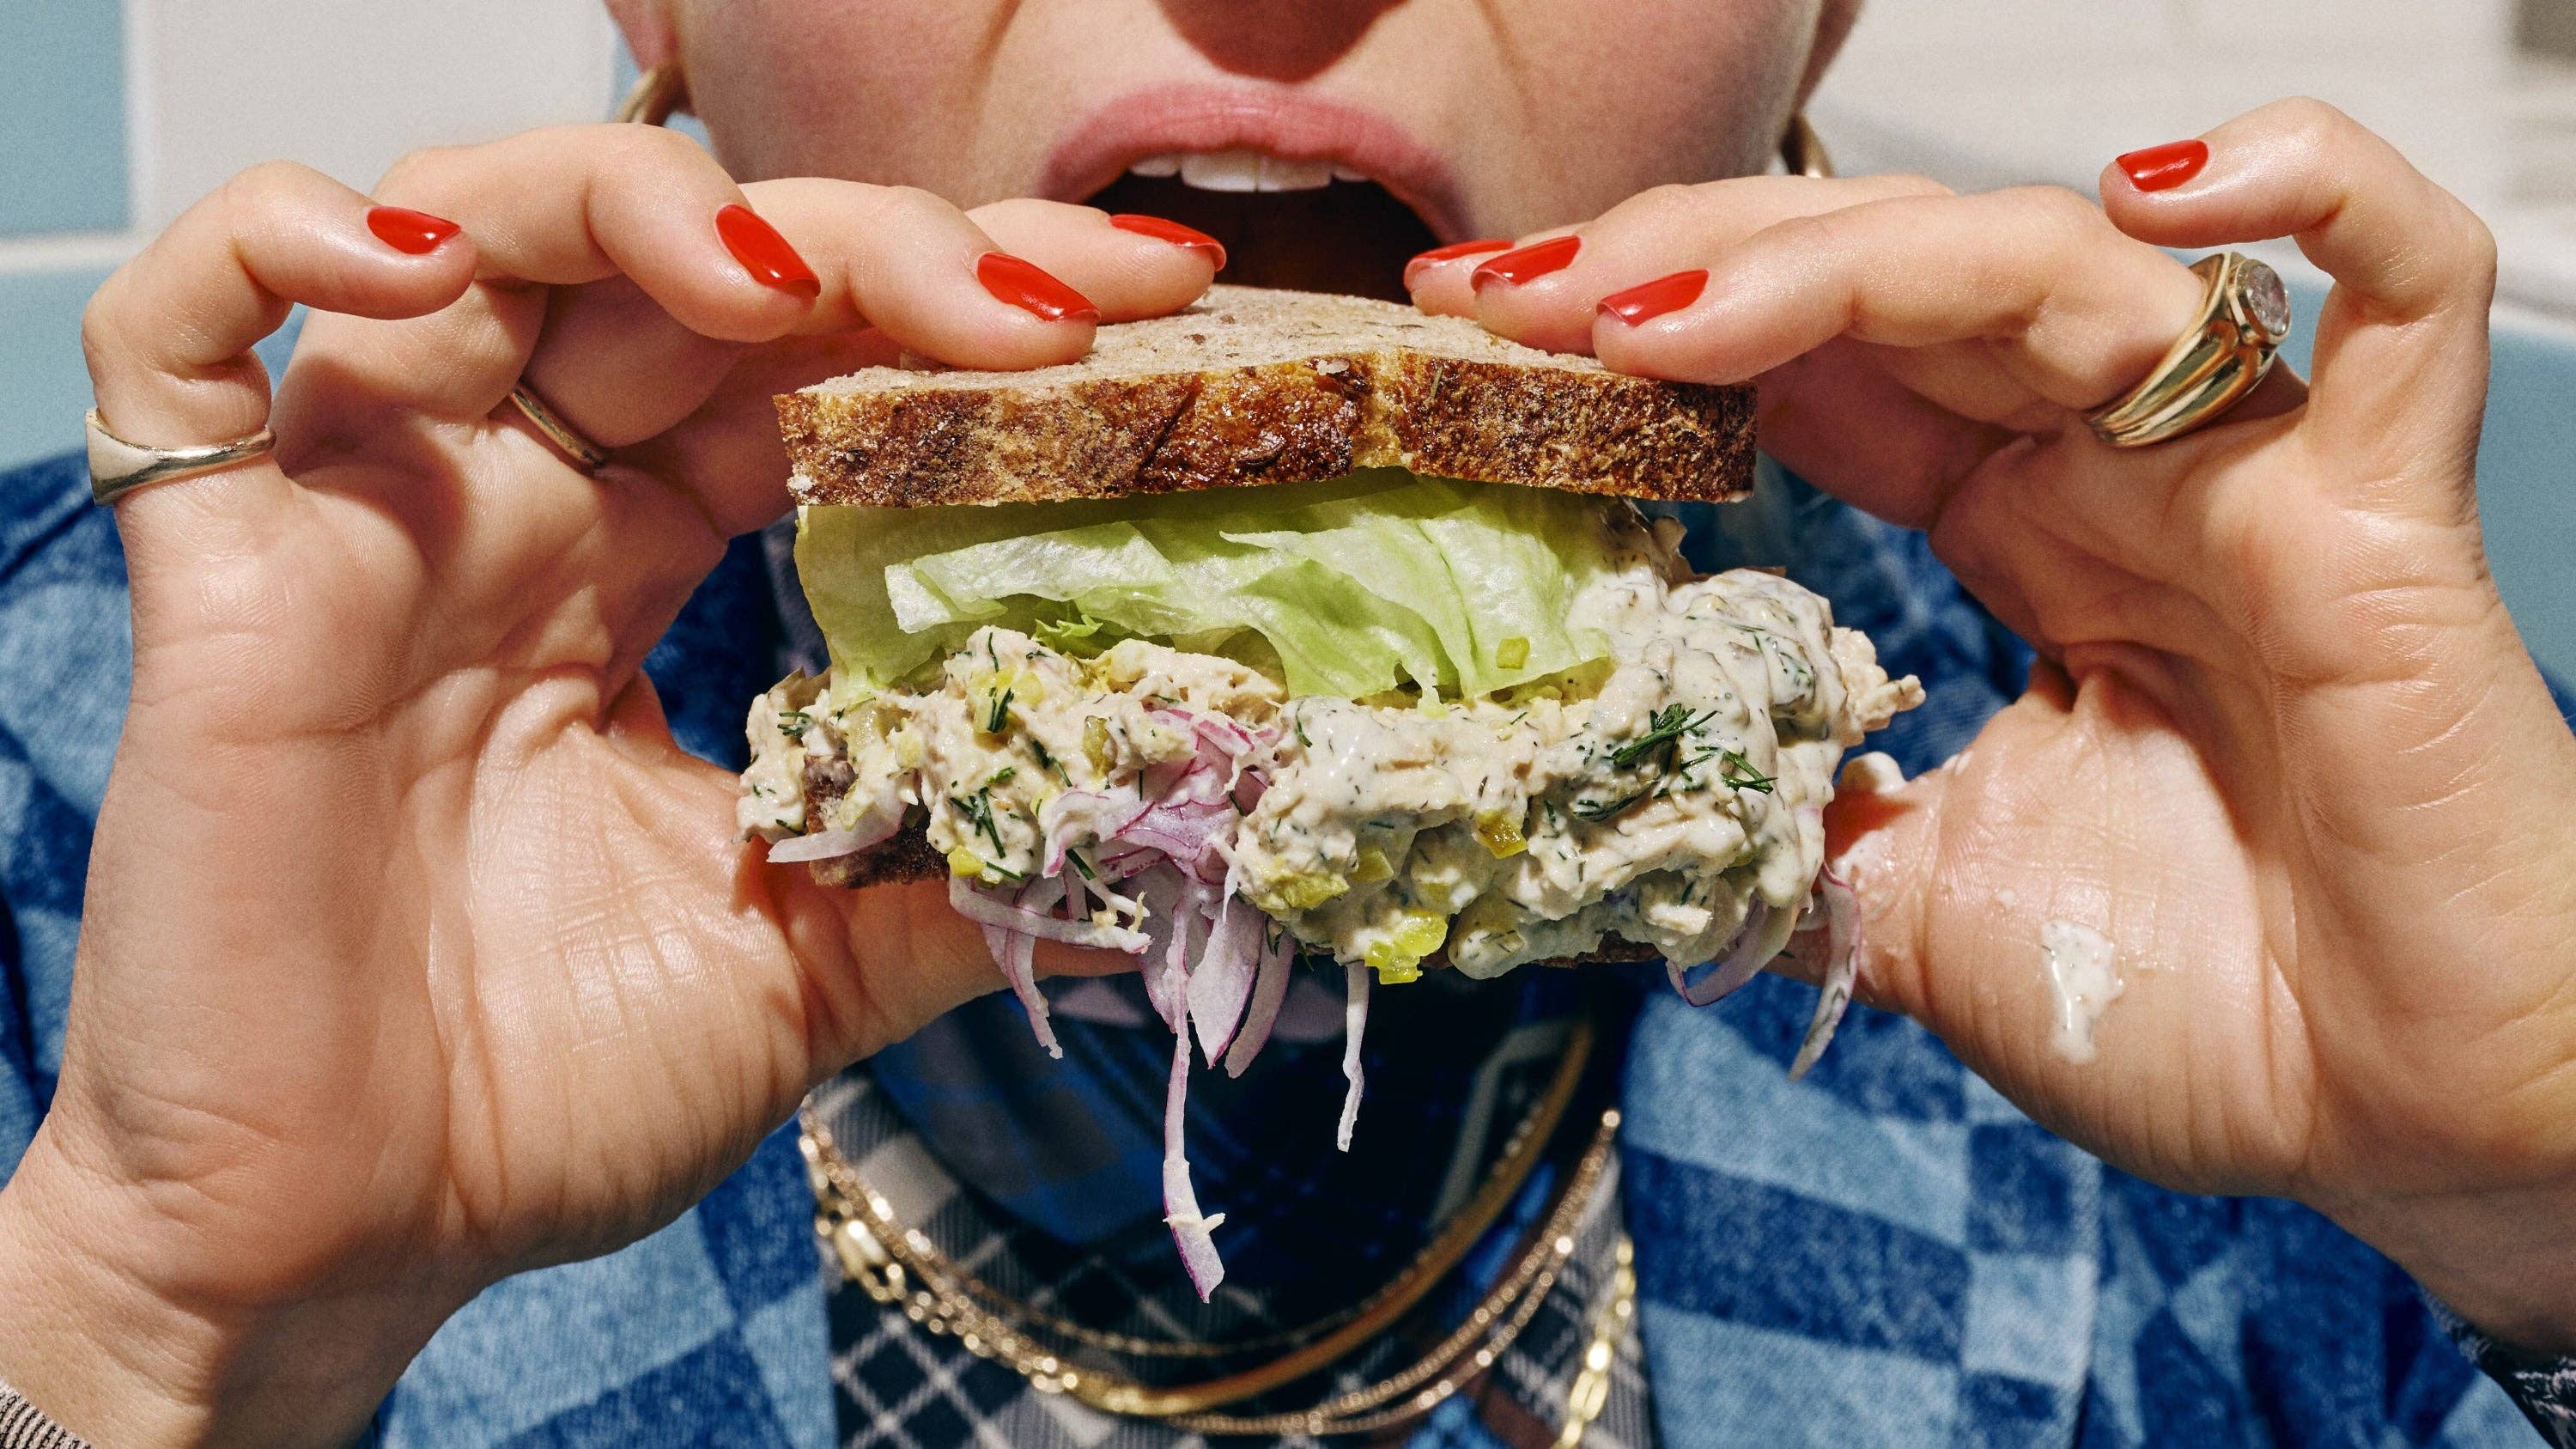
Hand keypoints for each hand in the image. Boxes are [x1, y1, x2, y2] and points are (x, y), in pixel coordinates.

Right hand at [0, 125, 1216, 1446]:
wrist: (349, 1250)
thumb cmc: (549, 1099)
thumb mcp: (810, 964)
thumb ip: (967, 876)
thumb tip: (1180, 853)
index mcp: (639, 567)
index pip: (808, 369)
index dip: (960, 316)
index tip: (1147, 315)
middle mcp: (512, 508)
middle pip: (680, 274)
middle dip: (879, 248)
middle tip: (1051, 301)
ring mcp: (363, 517)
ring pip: (469, 234)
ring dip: (641, 205)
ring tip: (792, 283)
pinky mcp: (221, 568)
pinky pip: (182, 336)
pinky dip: (278, 242)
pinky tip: (417, 263)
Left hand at [1412, 98, 2575, 1351]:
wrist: (2399, 1132)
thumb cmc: (2202, 1012)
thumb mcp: (1911, 907)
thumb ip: (1787, 818)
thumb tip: (1628, 791)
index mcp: (2011, 533)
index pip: (1813, 363)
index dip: (1653, 327)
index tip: (1483, 333)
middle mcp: (2113, 471)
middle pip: (1890, 277)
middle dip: (1687, 262)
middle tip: (1515, 295)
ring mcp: (2245, 472)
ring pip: (2055, 259)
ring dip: (1846, 255)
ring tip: (1669, 309)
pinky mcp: (2382, 510)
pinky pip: (2400, 287)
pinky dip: (2309, 191)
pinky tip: (2151, 185)